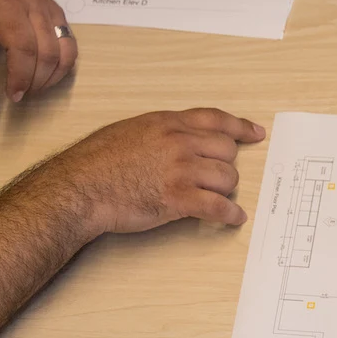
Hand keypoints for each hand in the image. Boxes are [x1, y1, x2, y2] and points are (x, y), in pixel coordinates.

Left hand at [0, 0, 75, 100]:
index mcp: (6, 4)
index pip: (24, 47)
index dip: (21, 77)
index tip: (12, 94)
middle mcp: (34, 3)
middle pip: (48, 53)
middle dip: (36, 81)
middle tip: (18, 93)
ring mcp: (49, 7)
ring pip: (65, 51)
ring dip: (52, 76)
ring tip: (32, 86)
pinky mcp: (57, 13)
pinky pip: (69, 44)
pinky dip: (60, 65)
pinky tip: (43, 73)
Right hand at [33, 109, 266, 240]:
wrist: (80, 187)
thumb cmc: (97, 162)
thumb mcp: (131, 131)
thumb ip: (161, 132)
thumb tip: (181, 140)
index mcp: (167, 123)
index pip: (215, 119)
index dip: (240, 127)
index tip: (256, 133)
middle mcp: (178, 142)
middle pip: (227, 151)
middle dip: (225, 165)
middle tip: (215, 178)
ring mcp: (180, 169)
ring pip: (227, 178)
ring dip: (225, 190)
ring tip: (214, 197)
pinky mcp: (178, 198)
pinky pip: (218, 206)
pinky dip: (230, 214)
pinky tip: (234, 218)